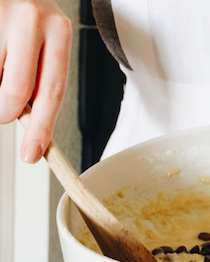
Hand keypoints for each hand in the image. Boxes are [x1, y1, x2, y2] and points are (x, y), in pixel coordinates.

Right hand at [0, 0, 71, 162]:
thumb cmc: (26, 13)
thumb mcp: (45, 40)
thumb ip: (40, 77)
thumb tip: (30, 119)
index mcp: (58, 31)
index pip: (53, 92)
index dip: (42, 128)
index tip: (33, 153)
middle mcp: (31, 19)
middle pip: (17, 92)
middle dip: (7, 112)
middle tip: (5, 114)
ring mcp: (0, 13)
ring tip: (3, 63)